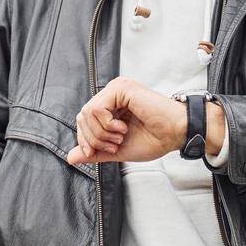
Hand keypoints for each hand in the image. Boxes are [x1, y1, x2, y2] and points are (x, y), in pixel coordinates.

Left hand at [66, 76, 184, 165]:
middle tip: (114, 144)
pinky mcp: (122, 88)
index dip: (84, 139)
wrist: (175, 134)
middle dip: (93, 138)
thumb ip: (95, 152)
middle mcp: (112, 94)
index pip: (83, 120)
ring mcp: (117, 89)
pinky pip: (97, 108)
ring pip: (88, 112)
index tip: (93, 153)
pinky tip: (122, 128)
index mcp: (111, 106)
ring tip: (121, 136)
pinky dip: (106, 124)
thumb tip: (71, 157)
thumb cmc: (155, 139)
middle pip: (82, 116)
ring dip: (102, 132)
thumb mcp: (117, 149)